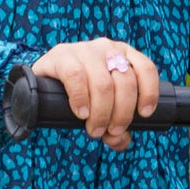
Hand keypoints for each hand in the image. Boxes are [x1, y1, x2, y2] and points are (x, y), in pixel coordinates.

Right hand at [32, 37, 159, 149]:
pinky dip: (81, 99)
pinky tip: (81, 112)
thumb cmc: (79, 96)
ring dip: (101, 113)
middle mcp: (107, 48)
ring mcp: (84, 49)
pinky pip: (77, 77)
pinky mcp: (62, 55)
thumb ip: (115, 129)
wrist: (40, 84)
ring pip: (103, 84)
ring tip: (94, 129)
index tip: (144, 115)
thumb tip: (119, 140)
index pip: (146, 68)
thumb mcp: (101, 108)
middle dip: (121, 114)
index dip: (149, 93)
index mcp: (123, 55)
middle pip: (125, 83)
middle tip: (109, 131)